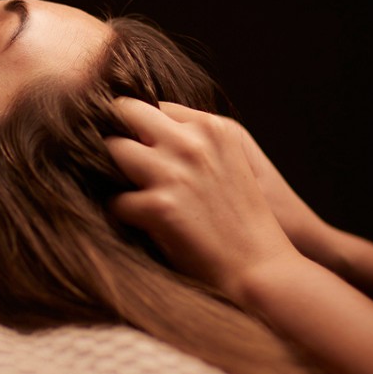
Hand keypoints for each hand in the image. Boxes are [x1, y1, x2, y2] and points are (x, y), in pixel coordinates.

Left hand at [106, 98, 304, 297]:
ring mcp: (175, 173)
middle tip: (112, 159)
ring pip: (113, 149)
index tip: (135, 145)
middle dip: (118, 133)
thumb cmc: (242, 220)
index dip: (141, 126)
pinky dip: (121, 213)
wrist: (261, 268)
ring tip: (122, 190)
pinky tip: (135, 223)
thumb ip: (195, 139)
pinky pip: (116, 200)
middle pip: (127, 112)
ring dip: (111, 171)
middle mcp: (193, 142)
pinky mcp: (159, 207)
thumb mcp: (231, 162)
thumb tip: (146, 131)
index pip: (156, 106)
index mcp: (213, 128)